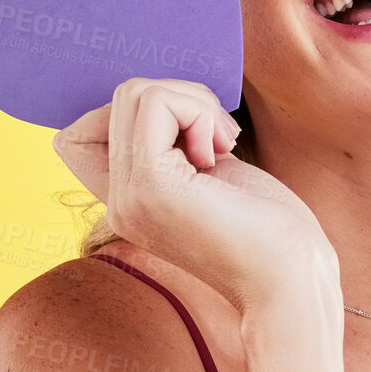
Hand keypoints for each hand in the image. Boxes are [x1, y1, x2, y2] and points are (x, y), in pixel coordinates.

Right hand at [53, 79, 336, 312]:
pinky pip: (157, 102)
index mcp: (128, 203)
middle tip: (221, 140)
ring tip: (223, 146)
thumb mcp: (212, 174)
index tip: (193, 135)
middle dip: (182, 98)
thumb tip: (164, 90)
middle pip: (121, 99)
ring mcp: (129, 195)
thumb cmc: (271, 228)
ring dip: (194, 103)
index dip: (138, 113)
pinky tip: (222, 152)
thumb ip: (178, 141)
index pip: (78, 134)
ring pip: (136, 93)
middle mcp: (118, 202)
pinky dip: (198, 110)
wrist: (292, 281)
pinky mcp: (151, 184)